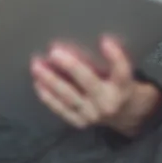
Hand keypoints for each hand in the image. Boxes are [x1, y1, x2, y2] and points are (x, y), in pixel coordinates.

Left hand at [30, 35, 161, 136]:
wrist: (124, 116)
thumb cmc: (117, 84)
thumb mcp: (118, 73)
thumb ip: (103, 61)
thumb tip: (73, 46)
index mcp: (123, 87)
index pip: (121, 71)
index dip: (115, 56)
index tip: (105, 40)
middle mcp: (109, 103)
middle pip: (89, 82)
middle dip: (71, 66)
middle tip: (54, 52)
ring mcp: (93, 115)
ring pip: (70, 96)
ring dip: (51, 80)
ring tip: (37, 65)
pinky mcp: (80, 122)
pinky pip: (62, 109)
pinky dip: (48, 97)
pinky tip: (38, 83)